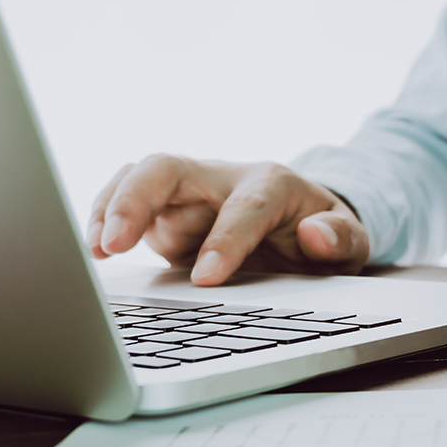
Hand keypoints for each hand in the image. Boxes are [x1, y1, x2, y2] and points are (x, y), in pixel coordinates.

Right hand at [87, 155, 369, 285]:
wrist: (310, 226)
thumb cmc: (326, 234)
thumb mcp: (351, 242)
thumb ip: (340, 238)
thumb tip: (316, 234)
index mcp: (273, 184)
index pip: (244, 206)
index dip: (225, 239)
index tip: (207, 278)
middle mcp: (225, 180)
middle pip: (172, 168)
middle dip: (139, 199)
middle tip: (116, 243)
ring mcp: (190, 195)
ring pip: (140, 178)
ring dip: (112, 207)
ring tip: (96, 248)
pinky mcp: (168, 214)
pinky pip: (126, 202)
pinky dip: (105, 218)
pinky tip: (95, 249)